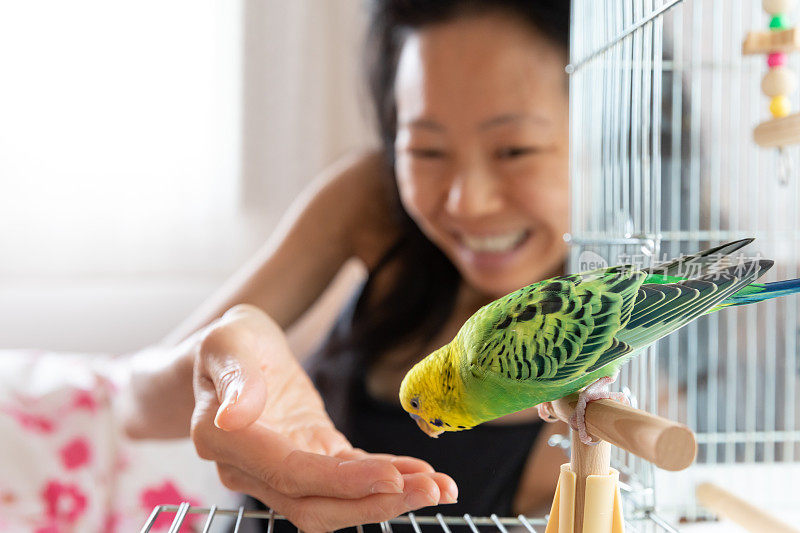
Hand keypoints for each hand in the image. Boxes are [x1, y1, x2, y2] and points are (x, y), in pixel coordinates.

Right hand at [191, 305, 456, 532]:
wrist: (236, 351)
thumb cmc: (229, 342)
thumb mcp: (228, 341)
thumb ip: (234, 377)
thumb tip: (233, 417)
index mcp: (225, 442)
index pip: (289, 474)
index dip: (342, 483)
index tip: (392, 478)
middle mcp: (251, 469)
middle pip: (316, 504)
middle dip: (375, 504)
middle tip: (432, 490)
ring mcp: (283, 469)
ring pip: (336, 501)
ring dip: (388, 499)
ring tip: (440, 487)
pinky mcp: (310, 458)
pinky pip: (350, 476)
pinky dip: (385, 477)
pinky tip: (421, 473)